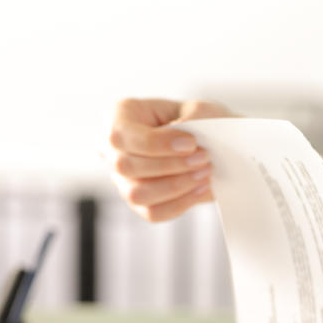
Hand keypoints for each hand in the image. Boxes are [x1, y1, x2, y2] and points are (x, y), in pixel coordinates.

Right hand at [105, 98, 232, 221]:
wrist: (209, 145)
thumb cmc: (199, 121)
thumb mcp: (200, 109)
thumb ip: (193, 115)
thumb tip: (181, 133)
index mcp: (120, 115)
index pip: (122, 135)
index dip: (156, 143)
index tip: (191, 143)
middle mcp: (113, 149)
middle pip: (125, 166)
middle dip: (170, 165)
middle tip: (204, 158)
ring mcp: (122, 179)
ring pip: (137, 194)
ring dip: (176, 186)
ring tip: (205, 173)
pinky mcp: (139, 203)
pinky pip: (153, 212)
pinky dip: (180, 203)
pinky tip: (201, 188)